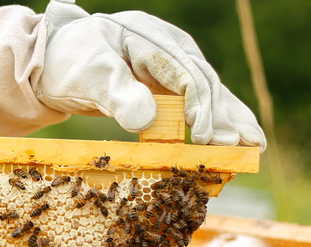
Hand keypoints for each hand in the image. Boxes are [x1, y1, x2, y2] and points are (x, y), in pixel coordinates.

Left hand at [35, 10, 265, 149]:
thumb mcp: (88, 76)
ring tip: (256, 145)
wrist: (53, 63)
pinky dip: (218, 120)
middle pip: (203, 81)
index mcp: (148, 37)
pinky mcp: (169, 84)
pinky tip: (241, 138)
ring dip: (231, 119)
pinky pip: (198, 102)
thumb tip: (147, 120)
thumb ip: (116, 93)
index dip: (198, 105)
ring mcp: (171, 64)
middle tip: (240, 146)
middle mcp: (167, 47)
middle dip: (221, 116)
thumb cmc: (69, 63)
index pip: (183, 71)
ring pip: (208, 92)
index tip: (203, 136)